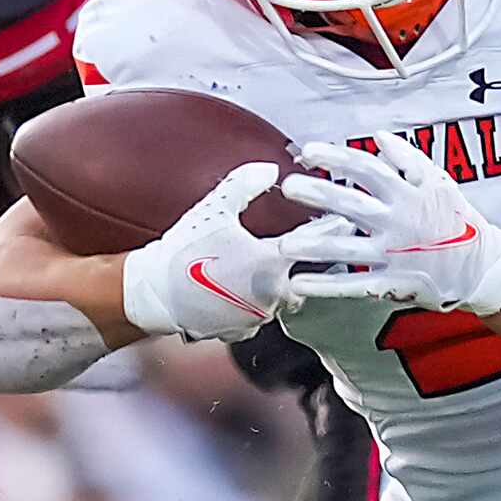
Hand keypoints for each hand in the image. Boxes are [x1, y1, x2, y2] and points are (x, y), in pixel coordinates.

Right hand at [118, 162, 376, 341]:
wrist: (154, 294)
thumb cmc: (184, 250)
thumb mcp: (213, 209)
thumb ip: (245, 185)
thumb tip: (271, 169)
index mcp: (271, 262)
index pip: (316, 242)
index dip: (333, 228)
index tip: (346, 219)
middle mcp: (272, 294)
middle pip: (311, 278)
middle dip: (318, 263)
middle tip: (324, 248)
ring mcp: (259, 316)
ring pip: (287, 298)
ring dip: (289, 283)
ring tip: (287, 268)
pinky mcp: (243, 331)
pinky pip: (263, 314)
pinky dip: (263, 302)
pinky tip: (254, 291)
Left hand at [278, 134, 500, 316]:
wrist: (482, 266)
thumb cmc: (457, 220)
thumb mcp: (440, 182)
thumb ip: (408, 159)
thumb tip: (378, 136)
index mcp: (408, 193)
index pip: (367, 169)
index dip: (337, 158)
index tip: (309, 151)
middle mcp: (399, 222)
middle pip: (351, 205)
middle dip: (318, 194)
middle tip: (289, 187)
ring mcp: (394, 254)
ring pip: (346, 249)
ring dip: (313, 246)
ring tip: (284, 243)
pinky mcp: (392, 283)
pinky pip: (353, 284)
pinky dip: (325, 285)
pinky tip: (299, 282)